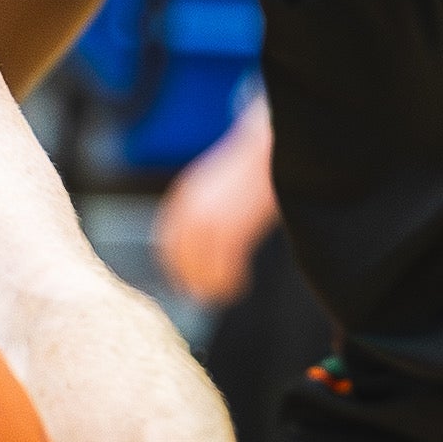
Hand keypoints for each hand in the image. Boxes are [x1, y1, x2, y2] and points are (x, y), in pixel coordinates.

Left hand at [149, 96, 275, 311]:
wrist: (274, 145)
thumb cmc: (253, 165)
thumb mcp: (218, 185)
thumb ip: (205, 209)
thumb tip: (204, 241)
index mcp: (184, 198)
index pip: (168, 244)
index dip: (176, 267)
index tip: (186, 282)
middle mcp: (190, 211)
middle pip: (182, 261)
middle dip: (193, 282)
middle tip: (209, 295)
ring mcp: (210, 221)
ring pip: (203, 270)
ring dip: (214, 287)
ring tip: (230, 291)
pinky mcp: (232, 231)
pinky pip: (225, 271)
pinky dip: (231, 284)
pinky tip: (241, 286)